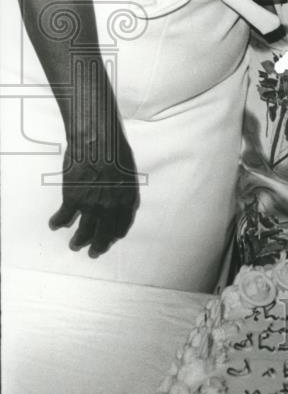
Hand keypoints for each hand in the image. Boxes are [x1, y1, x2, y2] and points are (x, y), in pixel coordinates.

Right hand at [50, 130, 139, 257]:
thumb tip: (119, 201)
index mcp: (127, 199)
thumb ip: (124, 190)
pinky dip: (57, 223)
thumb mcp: (128, 173)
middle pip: (104, 234)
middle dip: (98, 246)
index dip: (114, 235)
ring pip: (83, 232)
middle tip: (93, 253)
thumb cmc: (115, 151)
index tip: (110, 240)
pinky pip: (63, 218)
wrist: (97, 140)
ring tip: (74, 246)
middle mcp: (110, 207)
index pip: (122, 226)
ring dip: (78, 242)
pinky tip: (54, 225)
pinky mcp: (72, 198)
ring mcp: (91, 205)